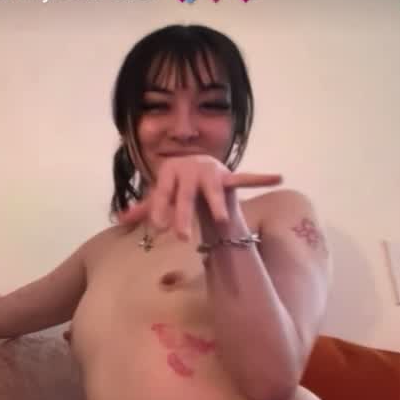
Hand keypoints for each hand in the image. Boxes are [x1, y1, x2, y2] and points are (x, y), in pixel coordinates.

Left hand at [116, 155, 282, 242]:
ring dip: (217, 206)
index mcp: (170, 172)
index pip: (163, 193)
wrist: (194, 162)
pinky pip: (246, 178)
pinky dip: (262, 178)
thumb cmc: (175, 183)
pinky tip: (279, 177)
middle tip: (178, 237)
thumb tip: (120, 220)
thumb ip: (144, 207)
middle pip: (186, 196)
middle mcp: (190, 169)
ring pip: (214, 191)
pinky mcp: (228, 177)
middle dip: (183, 215)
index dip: (160, 209)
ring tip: (221, 220)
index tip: (157, 228)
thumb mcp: (159, 194)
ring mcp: (211, 172)